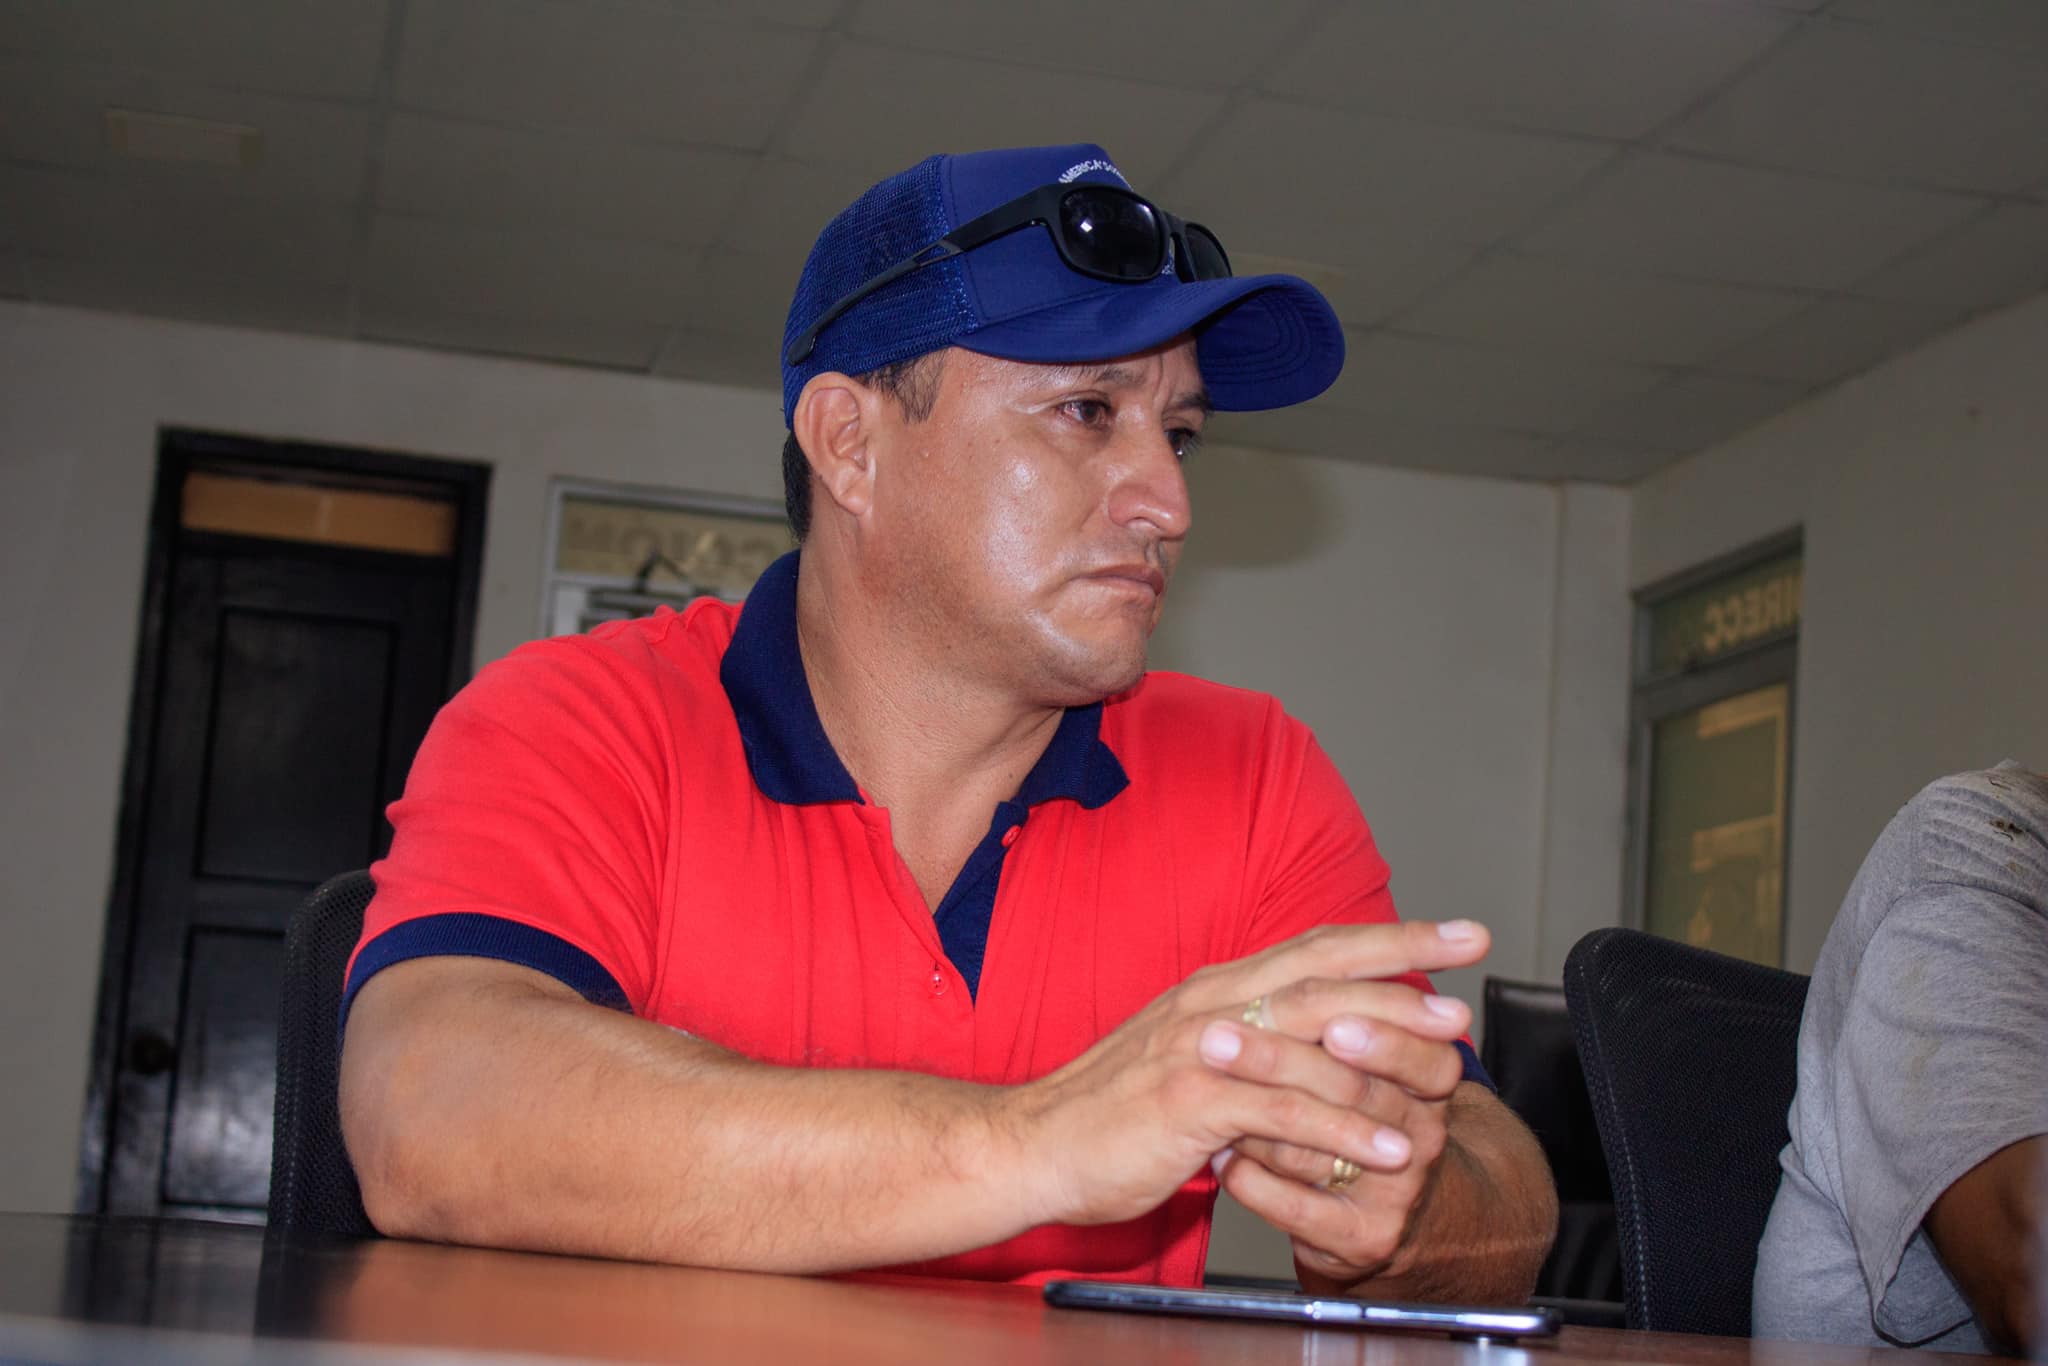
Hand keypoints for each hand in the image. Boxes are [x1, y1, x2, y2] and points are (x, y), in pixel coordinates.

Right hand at [1001, 919, 1487, 1229]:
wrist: (1029, 1142)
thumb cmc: (1110, 1109)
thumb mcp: (1189, 1057)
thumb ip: (1250, 1044)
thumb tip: (1316, 1044)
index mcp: (1217, 988)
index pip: (1317, 946)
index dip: (1392, 938)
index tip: (1457, 935)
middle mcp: (1214, 1004)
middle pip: (1327, 973)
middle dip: (1409, 973)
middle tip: (1469, 988)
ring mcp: (1201, 1049)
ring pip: (1314, 1035)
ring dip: (1392, 1052)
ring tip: (1453, 1068)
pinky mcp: (1190, 1101)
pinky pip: (1285, 1111)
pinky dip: (1345, 1129)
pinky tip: (1390, 1147)